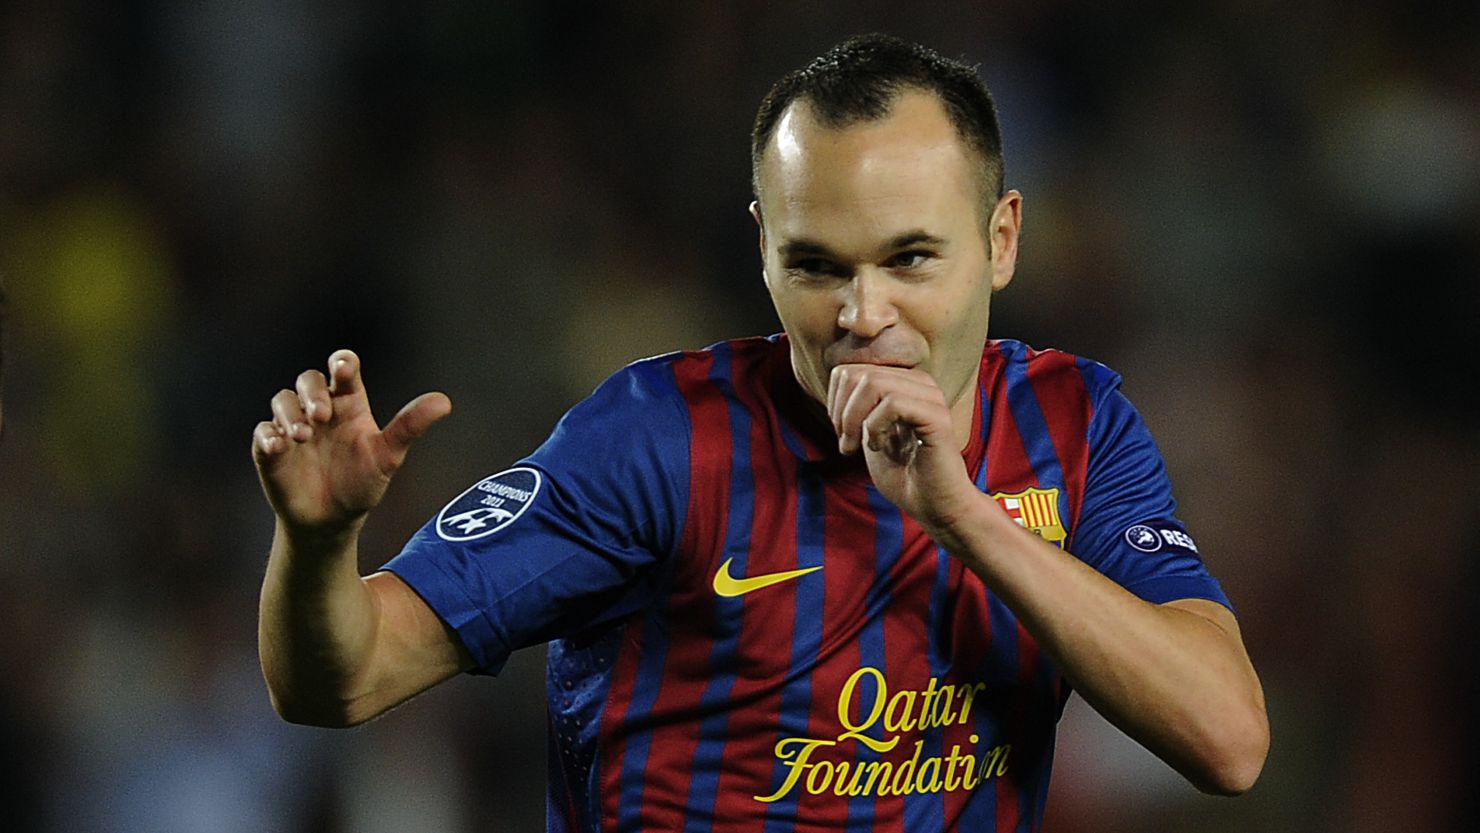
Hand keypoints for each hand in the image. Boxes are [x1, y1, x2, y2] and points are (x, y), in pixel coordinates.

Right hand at [252, 349, 451, 538]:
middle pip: (308, 380)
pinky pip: (262, 433)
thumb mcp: (389, 455)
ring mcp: (292, 426)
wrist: (333, 520)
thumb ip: (410, 426)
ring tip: (301, 435)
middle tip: (322, 414)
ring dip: (289, 412)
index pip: (343, 368)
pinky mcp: (270, 449)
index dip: (342, 363)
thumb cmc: (362, 482)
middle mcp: (319, 409)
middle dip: (312, 392)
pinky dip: (268, 436)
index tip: (343, 370)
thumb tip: (445, 401)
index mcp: (348, 403)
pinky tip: (278, 446)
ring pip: (282, 401)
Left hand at [826, 364, 974, 533]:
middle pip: (858, 373)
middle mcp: (919, 382)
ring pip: (873, 383)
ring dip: (854, 420)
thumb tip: (836, 381)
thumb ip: (856, 406)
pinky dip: (874, 426)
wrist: (935, 506)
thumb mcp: (867, 435)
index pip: (850, 369)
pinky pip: (892, 403)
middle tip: (846, 444)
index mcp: (903, 382)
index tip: (842, 435)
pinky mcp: (937, 416)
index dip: (834, 402)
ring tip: (857, 447)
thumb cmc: (903, 474)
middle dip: (841, 412)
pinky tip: (879, 447)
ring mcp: (930, 397)